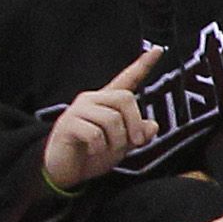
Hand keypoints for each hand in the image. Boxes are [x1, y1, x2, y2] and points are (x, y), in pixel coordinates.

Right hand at [40, 45, 163, 188]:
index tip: (158, 49)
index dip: (143, 64)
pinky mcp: (68, 124)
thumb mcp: (121, 146)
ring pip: (112, 119)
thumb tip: (152, 126)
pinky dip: (99, 148)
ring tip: (106, 150)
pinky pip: (95, 134)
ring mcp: (78, 110)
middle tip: (134, 143)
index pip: (127, 79)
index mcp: (107, 102)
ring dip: (116, 141)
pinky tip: (91, 151)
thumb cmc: (92, 155)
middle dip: (134, 124)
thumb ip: (136, 134)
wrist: (64, 172)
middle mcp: (92, 100)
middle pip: (125, 99)